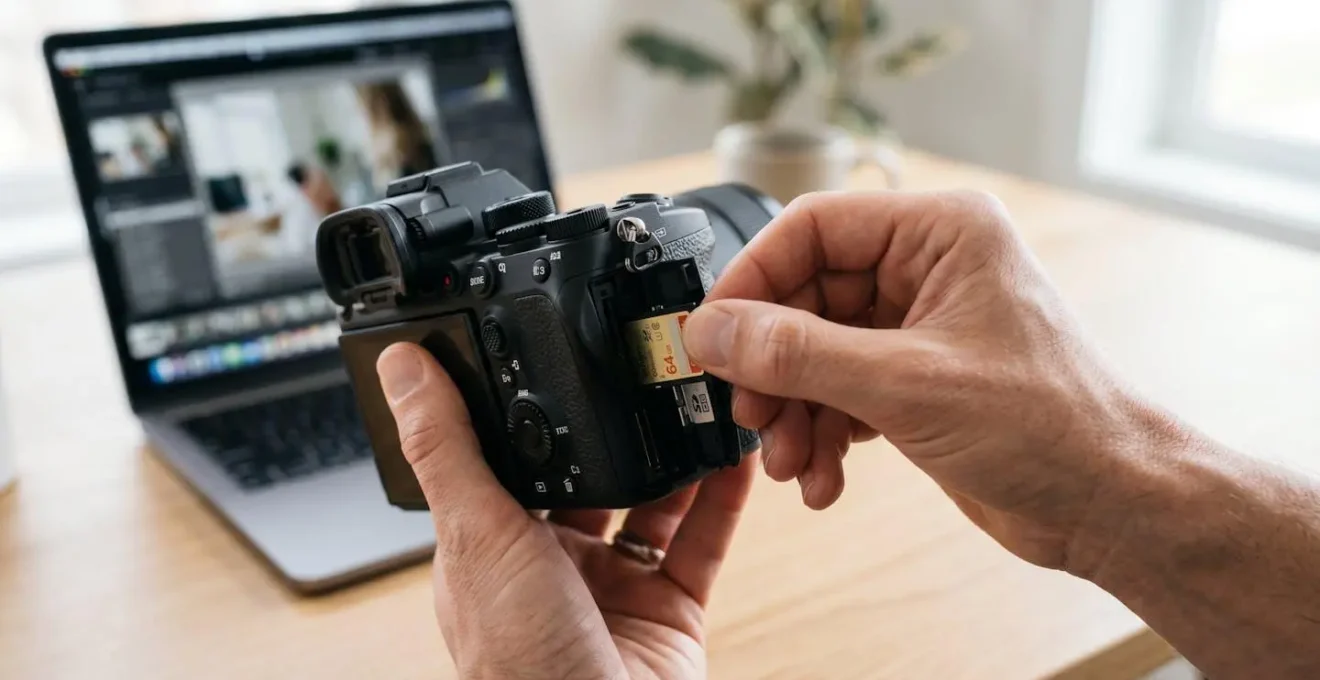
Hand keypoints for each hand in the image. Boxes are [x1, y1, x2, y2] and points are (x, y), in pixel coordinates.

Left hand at [376, 344, 756, 678]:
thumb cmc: (519, 666)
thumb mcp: (478, 537)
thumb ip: (448, 449)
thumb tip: (403, 371)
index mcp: (492, 545)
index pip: (513, 456)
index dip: (538, 405)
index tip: (560, 350)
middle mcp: (552, 564)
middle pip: (592, 474)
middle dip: (619, 423)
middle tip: (646, 365)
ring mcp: (613, 588)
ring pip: (652, 501)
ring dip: (675, 451)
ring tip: (697, 395)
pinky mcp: (669, 611)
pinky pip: (701, 541)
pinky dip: (721, 499)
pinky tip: (732, 457)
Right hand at [682, 191, 1155, 572]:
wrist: (1111, 505)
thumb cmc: (1051, 427)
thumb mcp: (905, 386)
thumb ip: (797, 355)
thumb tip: (711, 331)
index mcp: (941, 232)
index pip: (813, 228)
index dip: (753, 279)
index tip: (712, 332)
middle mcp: (927, 268)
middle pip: (805, 297)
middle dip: (773, 365)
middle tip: (750, 413)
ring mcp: (919, 326)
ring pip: (815, 352)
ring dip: (792, 411)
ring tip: (790, 461)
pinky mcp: (914, 379)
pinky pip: (838, 391)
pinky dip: (820, 434)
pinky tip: (821, 477)